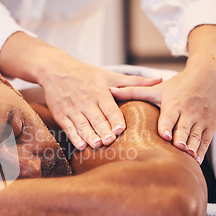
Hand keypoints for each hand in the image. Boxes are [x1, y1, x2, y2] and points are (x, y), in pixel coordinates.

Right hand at [0, 32, 159, 149]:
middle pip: (96, 118)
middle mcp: (86, 101)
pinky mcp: (61, 115)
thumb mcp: (109, 75)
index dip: (114, 118)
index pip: (109, 108)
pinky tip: (80, 145)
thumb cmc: (86, 74)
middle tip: (109, 141)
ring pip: (82, 124)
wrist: (56, 70)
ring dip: (89, 135)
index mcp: (99, 92)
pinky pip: (68, 128)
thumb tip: (160, 80)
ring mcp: (72, 109)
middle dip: (102, 129)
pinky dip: (74, 137)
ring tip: (96, 144)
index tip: (120, 129)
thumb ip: (134, 81)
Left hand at [110, 63, 215, 163]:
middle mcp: (188, 113)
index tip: (165, 135)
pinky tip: (195, 161)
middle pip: (183, 129)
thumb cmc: (177, 85)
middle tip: (177, 149)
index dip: (167, 126)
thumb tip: (109, 91)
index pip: (170, 117)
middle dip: (181, 139)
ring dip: (192, 148)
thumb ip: (132, 92)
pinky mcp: (211, 126)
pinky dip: (201, 151)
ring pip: (196, 137)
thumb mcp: (156, 89)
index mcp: (174, 104)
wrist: (208, 75)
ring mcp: (201, 120)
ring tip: (187, 158)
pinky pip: (206, 141)